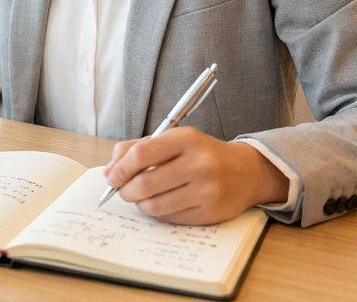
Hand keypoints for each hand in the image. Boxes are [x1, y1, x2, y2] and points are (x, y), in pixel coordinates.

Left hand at [101, 127, 288, 224]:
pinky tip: (162, 203)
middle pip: (145, 184)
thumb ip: (137, 148)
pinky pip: (171, 218)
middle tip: (124, 190)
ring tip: (142, 197)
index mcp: (187, 139)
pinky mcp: (211, 212)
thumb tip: (110, 171)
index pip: (141, 155)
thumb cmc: (202, 153)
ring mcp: (207, 190)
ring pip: (155, 205)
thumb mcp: (173, 140)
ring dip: (140, 204)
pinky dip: (158, 213)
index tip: (112, 177)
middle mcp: (199, 163)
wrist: (246, 171)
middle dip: (126, 190)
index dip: (120, 169)